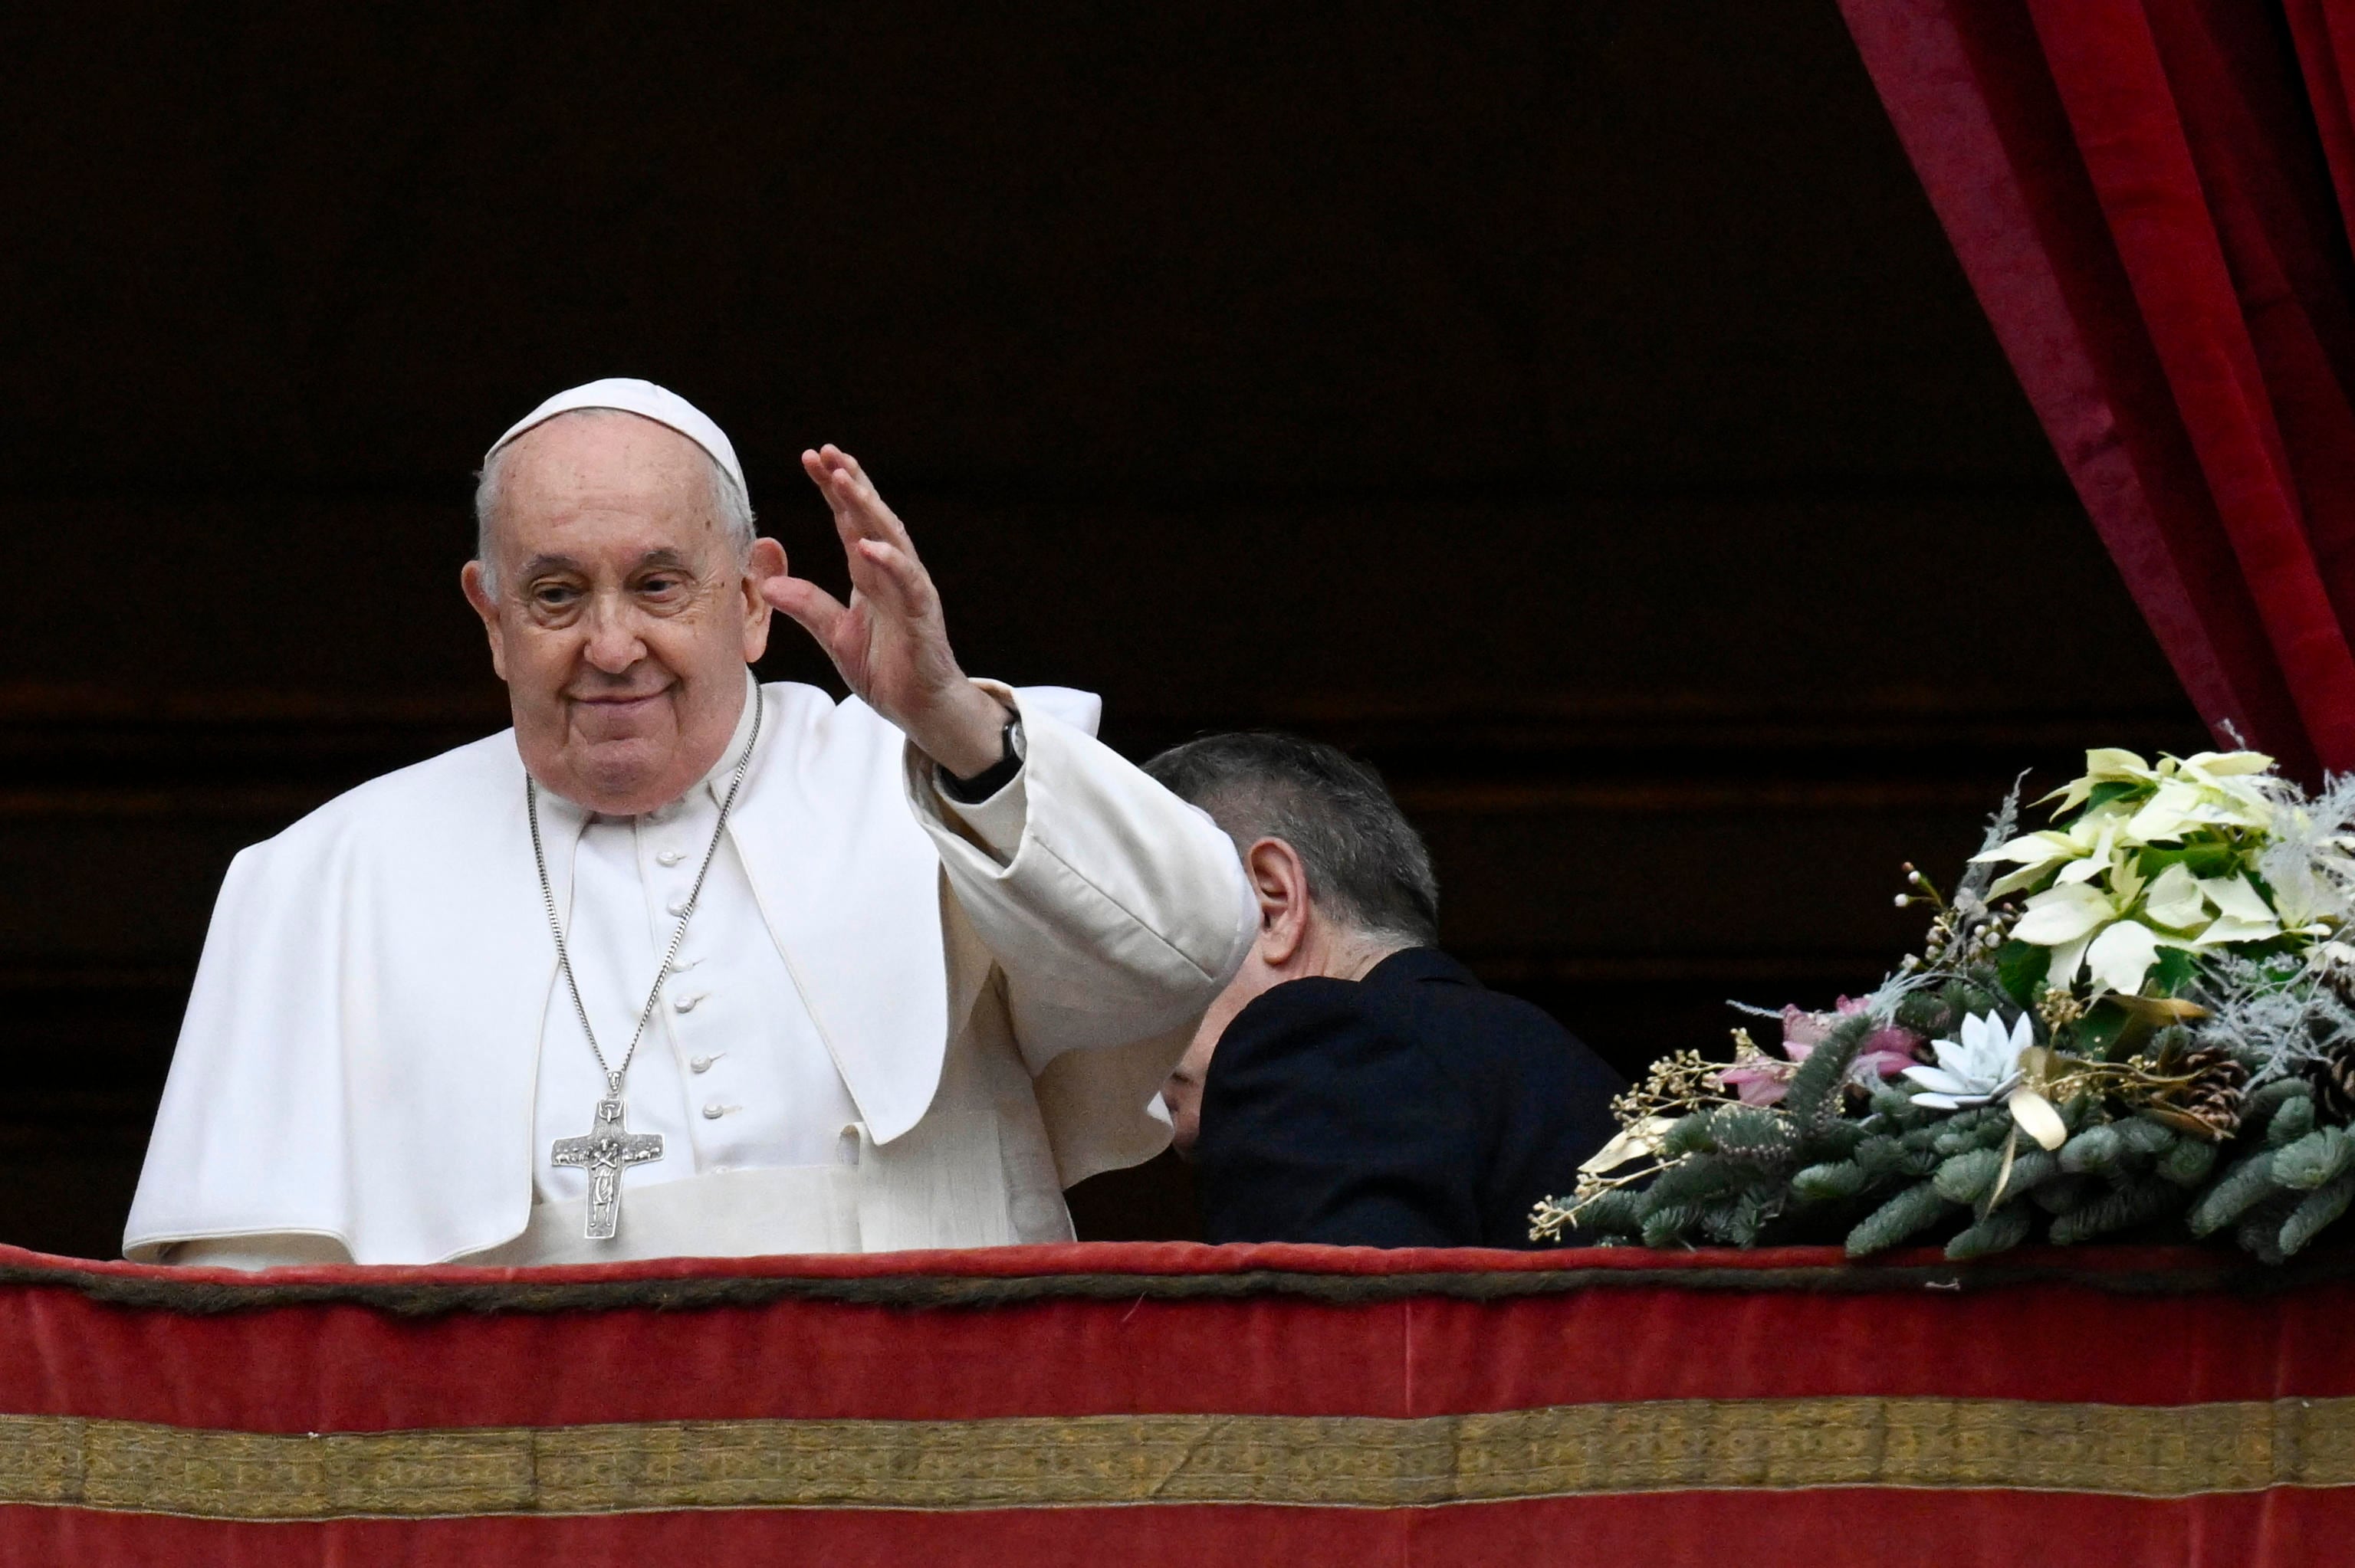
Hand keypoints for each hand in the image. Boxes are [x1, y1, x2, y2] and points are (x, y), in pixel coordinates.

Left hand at [763, 445, 1010, 777]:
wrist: (920, 708)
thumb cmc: (887, 670)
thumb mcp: (835, 636)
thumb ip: (807, 607)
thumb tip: (767, 585)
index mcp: (869, 575)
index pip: (849, 521)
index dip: (832, 490)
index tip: (811, 458)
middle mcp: (891, 574)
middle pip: (870, 518)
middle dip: (849, 483)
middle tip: (826, 452)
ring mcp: (910, 591)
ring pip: (891, 538)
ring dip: (868, 508)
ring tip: (845, 480)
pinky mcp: (923, 615)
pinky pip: (909, 582)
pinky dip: (891, 562)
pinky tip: (870, 545)